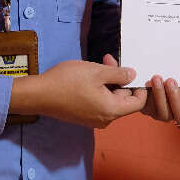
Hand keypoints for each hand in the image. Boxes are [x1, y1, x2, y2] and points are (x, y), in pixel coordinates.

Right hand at [16, 56, 145, 128]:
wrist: (39, 95)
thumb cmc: (68, 82)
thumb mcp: (97, 72)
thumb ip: (119, 74)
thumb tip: (133, 75)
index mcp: (112, 110)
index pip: (138, 103)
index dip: (140, 87)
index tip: (135, 72)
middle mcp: (105, 119)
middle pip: (123, 99)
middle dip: (120, 78)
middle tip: (109, 60)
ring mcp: (93, 119)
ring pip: (110, 98)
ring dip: (108, 81)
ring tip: (99, 63)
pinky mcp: (84, 116)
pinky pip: (99, 102)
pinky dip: (99, 88)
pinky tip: (90, 75)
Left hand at [141, 72, 179, 128]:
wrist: (149, 71)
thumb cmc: (169, 66)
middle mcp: (179, 110)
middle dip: (176, 98)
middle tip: (170, 81)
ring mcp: (164, 113)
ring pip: (165, 114)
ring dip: (160, 96)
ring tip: (156, 79)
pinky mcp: (148, 110)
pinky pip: (149, 108)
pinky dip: (147, 96)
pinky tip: (147, 84)